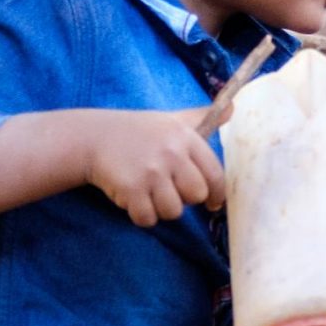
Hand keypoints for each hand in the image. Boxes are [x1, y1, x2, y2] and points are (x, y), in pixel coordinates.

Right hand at [80, 108, 226, 226]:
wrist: (92, 137)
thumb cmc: (138, 130)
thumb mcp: (171, 119)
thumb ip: (202, 117)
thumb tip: (234, 107)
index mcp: (186, 138)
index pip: (216, 174)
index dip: (217, 194)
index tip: (212, 203)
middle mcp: (172, 154)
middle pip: (196, 196)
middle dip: (184, 199)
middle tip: (167, 189)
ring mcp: (151, 172)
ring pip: (173, 211)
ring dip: (161, 209)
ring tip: (148, 193)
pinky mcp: (130, 188)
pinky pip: (148, 218)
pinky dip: (141, 216)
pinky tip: (133, 200)